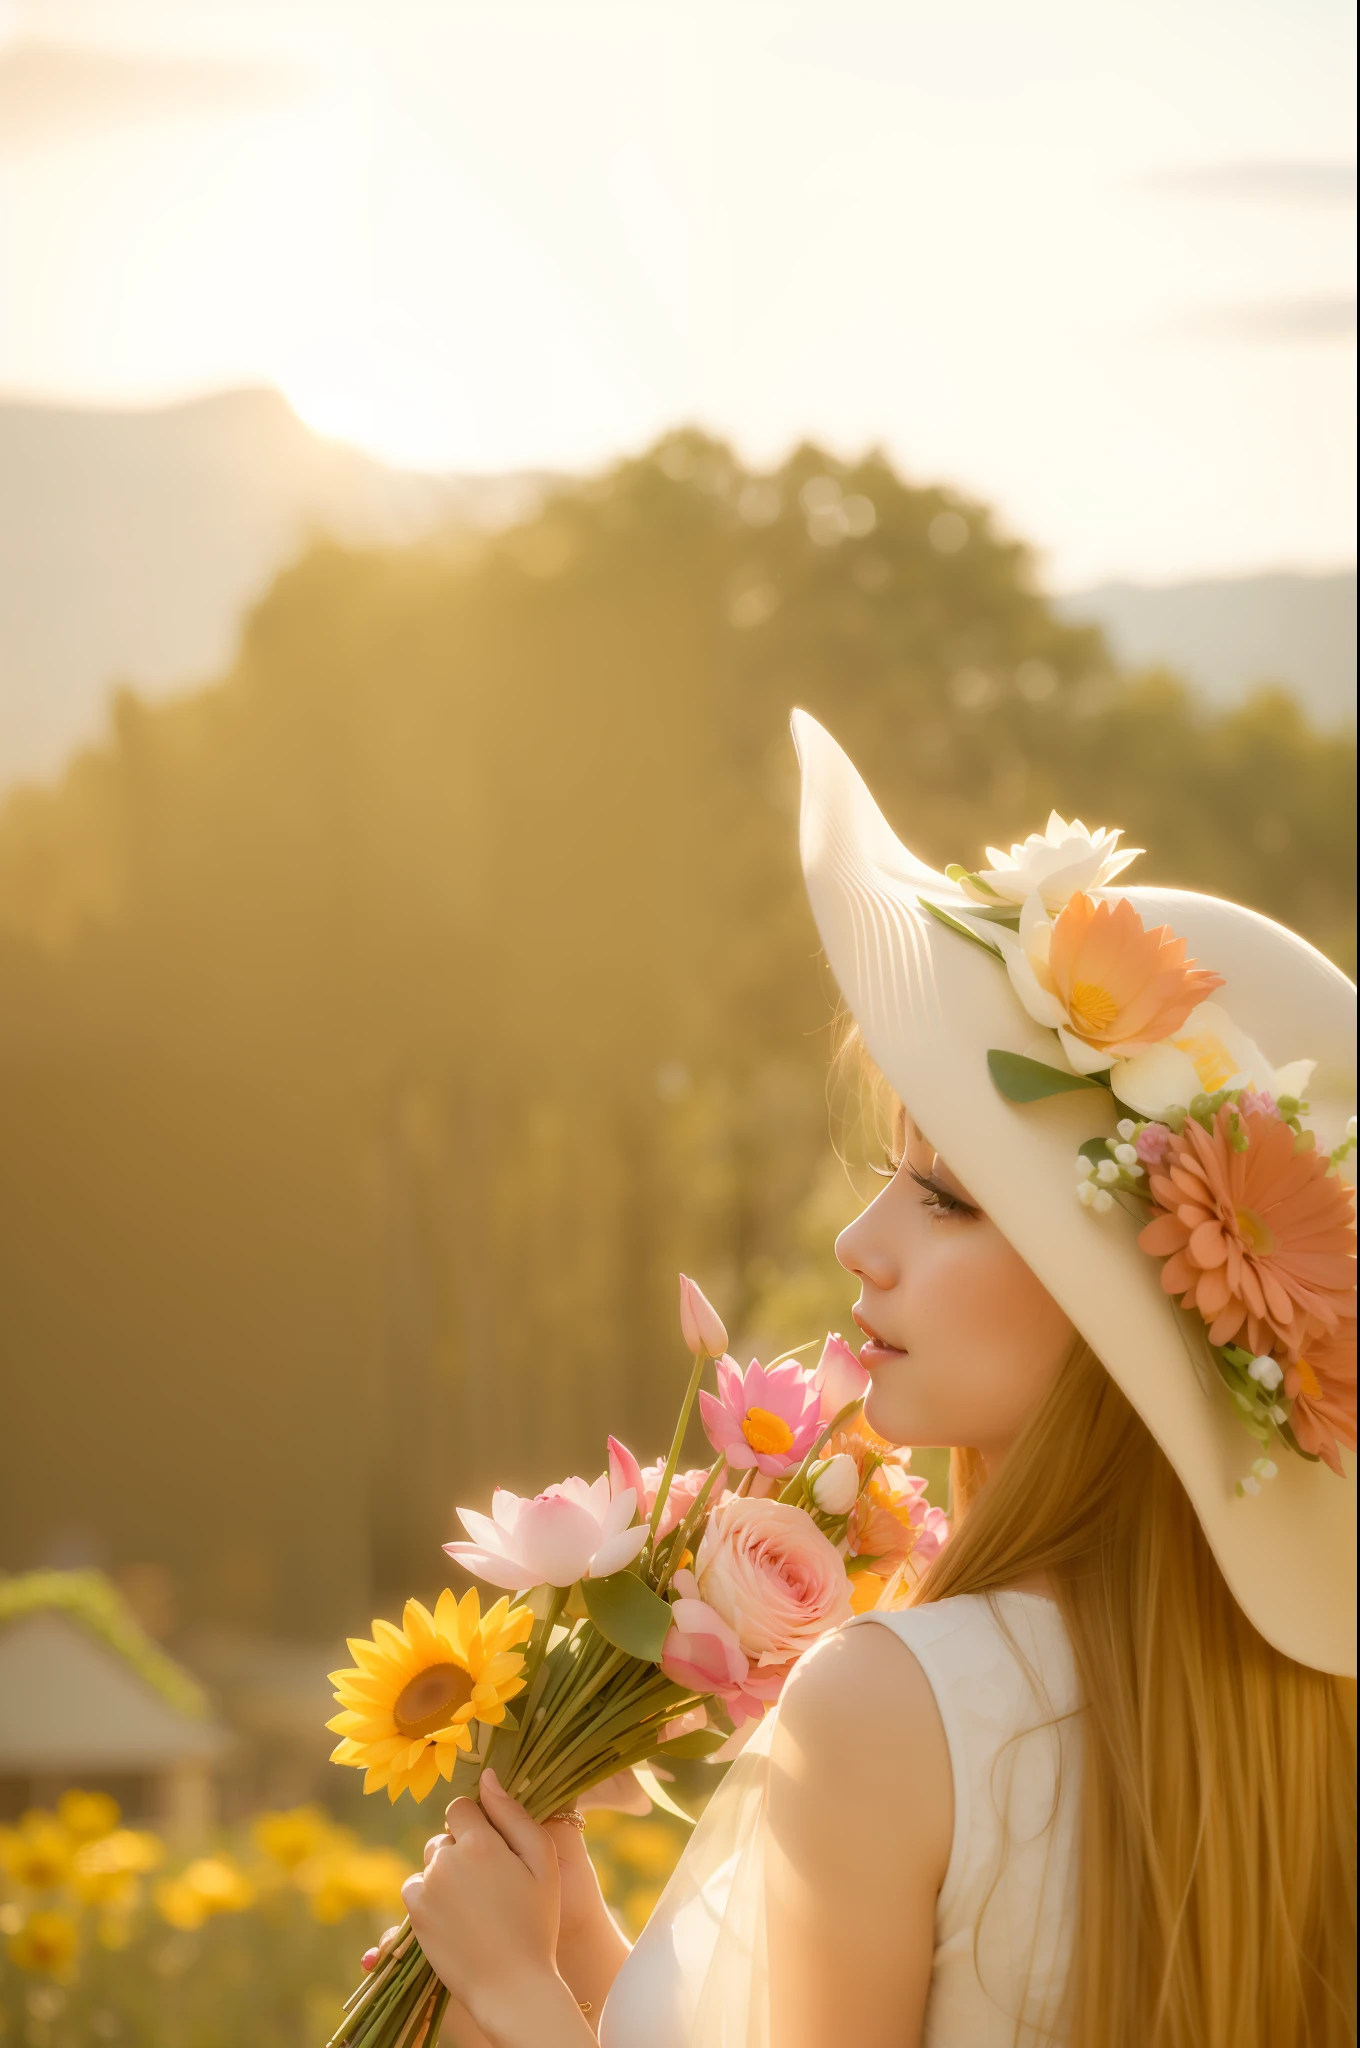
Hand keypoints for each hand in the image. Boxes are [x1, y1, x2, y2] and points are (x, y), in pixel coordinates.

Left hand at [403, 1770, 580, 2042]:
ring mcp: (426, 1888)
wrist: (512, 1985)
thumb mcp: (542, 1860)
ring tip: (475, 1903)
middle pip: (445, 1835)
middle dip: (463, 1848)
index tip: (494, 1846)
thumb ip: (513, 1814)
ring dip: (446, 1872)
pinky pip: (415, 1888)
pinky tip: (457, 1916)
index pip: (461, 1806)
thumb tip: (487, 1776)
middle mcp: (446, 1859)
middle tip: (491, 1881)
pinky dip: (430, 1896)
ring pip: (431, 1862)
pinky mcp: (414, 1914)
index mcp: (480, 1842)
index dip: (478, 1822)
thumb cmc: (536, 1921)